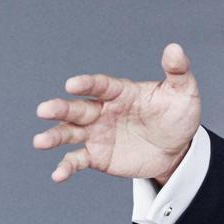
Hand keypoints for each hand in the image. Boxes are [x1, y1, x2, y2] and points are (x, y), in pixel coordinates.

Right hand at [32, 42, 200, 183]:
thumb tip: (175, 48)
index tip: (72, 84)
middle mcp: (103, 110)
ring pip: (70, 132)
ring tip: (40, 142)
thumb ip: (178, 71)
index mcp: (121, 92)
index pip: (101, 85)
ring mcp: (97, 133)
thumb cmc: (178, 115)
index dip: (87, 83)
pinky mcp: (97, 156)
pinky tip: (57, 175)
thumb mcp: (184, 92)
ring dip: (55, 135)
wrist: (178, 149)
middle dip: (60, 108)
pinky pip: (77, 159)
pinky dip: (66, 166)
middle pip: (78, 108)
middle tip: (44, 110)